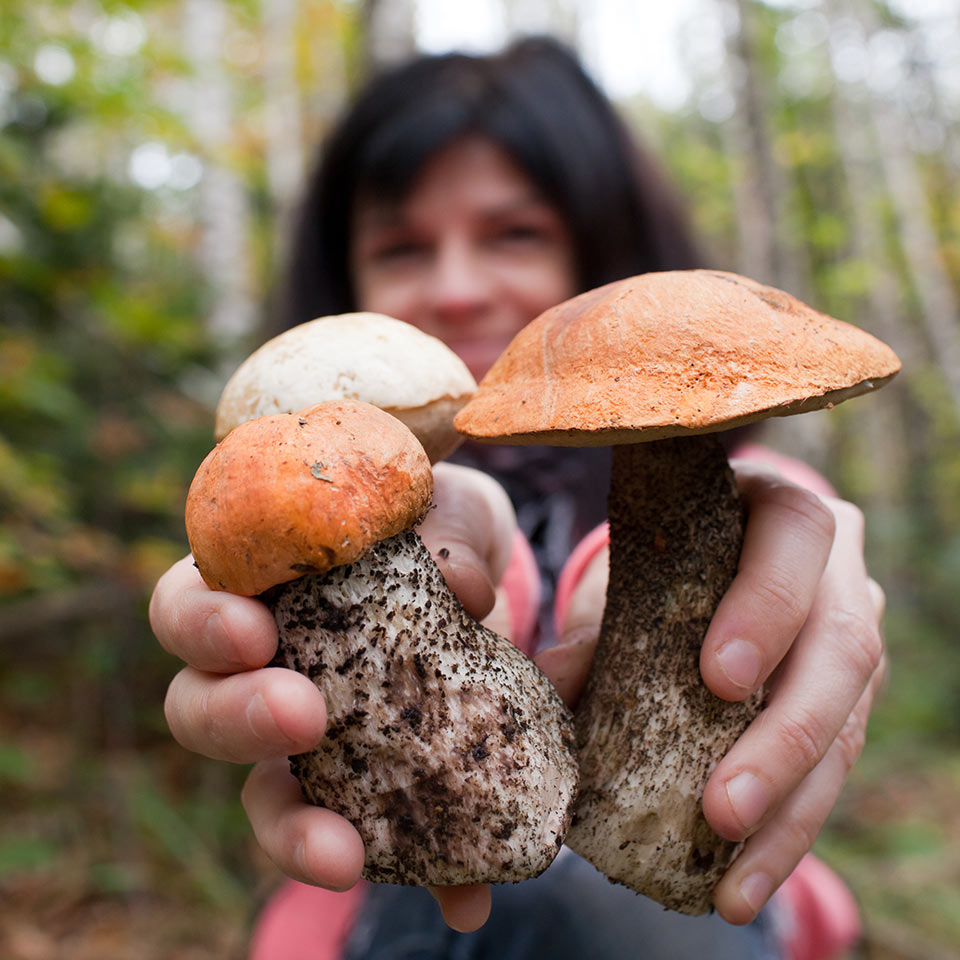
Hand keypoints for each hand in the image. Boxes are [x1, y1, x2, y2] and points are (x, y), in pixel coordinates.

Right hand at [149, 462, 518, 932]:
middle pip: (198, 710)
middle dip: (236, 720)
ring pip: (265, 797)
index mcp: (253, 589)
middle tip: (300, 716)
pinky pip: (380, 839)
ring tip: (346, 855)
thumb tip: (466, 593)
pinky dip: (423, 874)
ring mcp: (312, 737)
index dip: (201, 625)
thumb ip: (444, 537)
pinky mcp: (373, 783)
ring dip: (296, 832)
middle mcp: (262, 671)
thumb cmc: (426, 526)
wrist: (473, 568)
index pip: (186, 605)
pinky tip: (465, 898)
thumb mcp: (440, 511)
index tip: (255, 631)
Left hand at [545, 458, 886, 924]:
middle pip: (841, 651)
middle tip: (724, 809)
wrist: (716, 553)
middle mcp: (838, 573)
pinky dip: (787, 832)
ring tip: (734, 885)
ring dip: (790, 812)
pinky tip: (743, 882)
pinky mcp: (851, 701)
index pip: (796, 540)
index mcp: (781, 511)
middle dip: (784, 739)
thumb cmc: (670, 554)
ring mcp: (855, 638)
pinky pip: (833, 771)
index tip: (720, 680)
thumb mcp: (635, 570)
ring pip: (848, 727)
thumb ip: (601, 618)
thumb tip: (551, 680)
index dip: (767, 608)